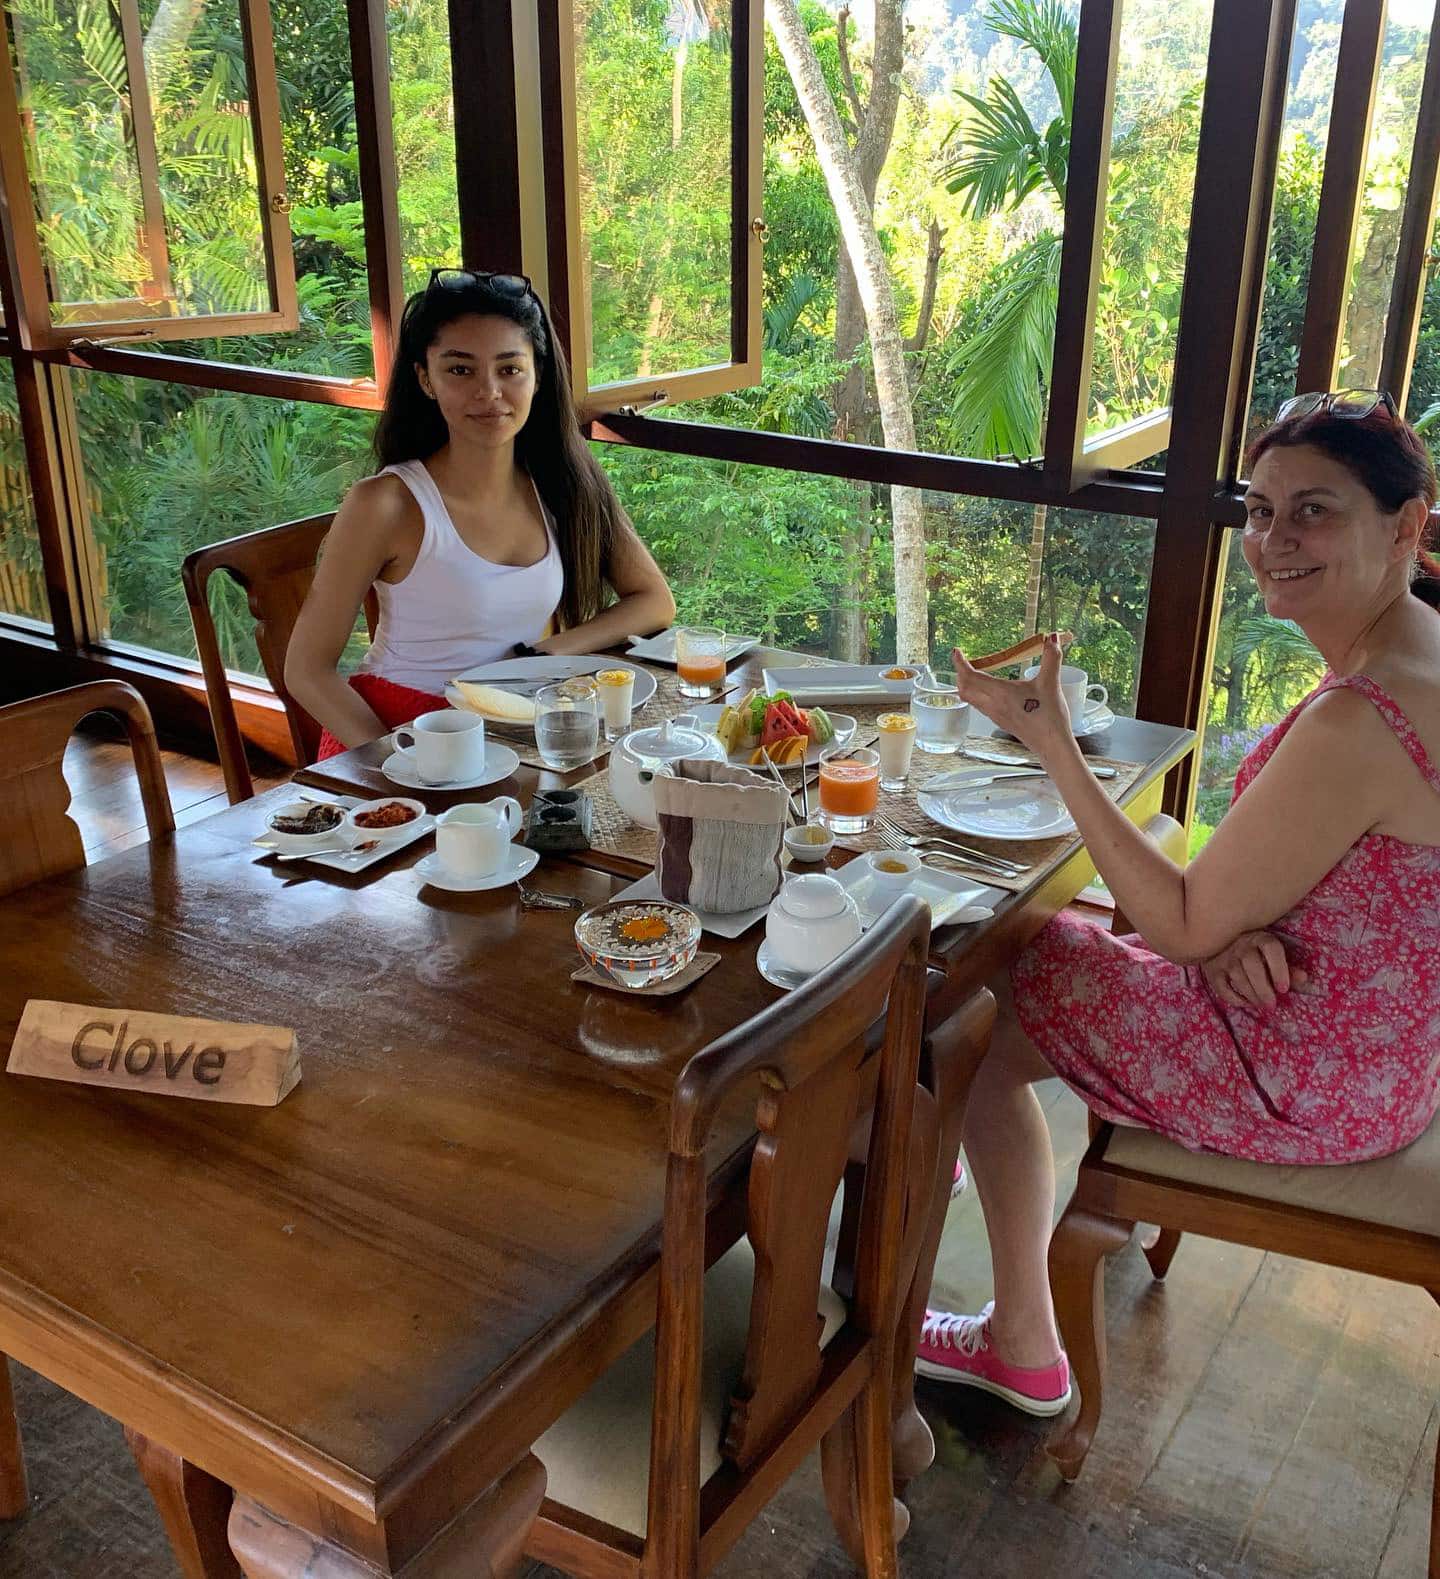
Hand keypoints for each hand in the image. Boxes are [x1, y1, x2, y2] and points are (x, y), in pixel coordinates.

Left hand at [951, 632, 1074, 761]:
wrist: (1052, 745)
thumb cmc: (1050, 717)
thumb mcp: (1051, 683)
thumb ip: (1051, 658)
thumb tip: (1052, 637)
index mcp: (1000, 693)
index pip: (970, 676)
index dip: (960, 663)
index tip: (956, 652)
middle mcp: (992, 705)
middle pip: (964, 689)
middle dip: (960, 673)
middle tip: (964, 661)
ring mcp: (994, 715)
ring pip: (970, 698)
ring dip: (967, 685)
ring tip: (974, 672)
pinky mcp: (1000, 721)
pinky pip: (980, 705)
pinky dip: (976, 694)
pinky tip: (989, 690)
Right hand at [1200, 930, 1307, 1008]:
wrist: (1220, 940)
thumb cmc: (1255, 951)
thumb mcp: (1273, 955)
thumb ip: (1288, 968)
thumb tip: (1304, 978)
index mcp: (1261, 938)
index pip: (1272, 949)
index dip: (1280, 969)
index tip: (1284, 989)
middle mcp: (1241, 944)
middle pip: (1253, 966)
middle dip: (1264, 989)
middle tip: (1272, 1005)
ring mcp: (1224, 956)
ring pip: (1238, 977)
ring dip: (1252, 996)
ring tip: (1262, 1005)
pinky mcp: (1212, 969)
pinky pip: (1221, 987)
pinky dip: (1233, 998)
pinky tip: (1246, 1003)